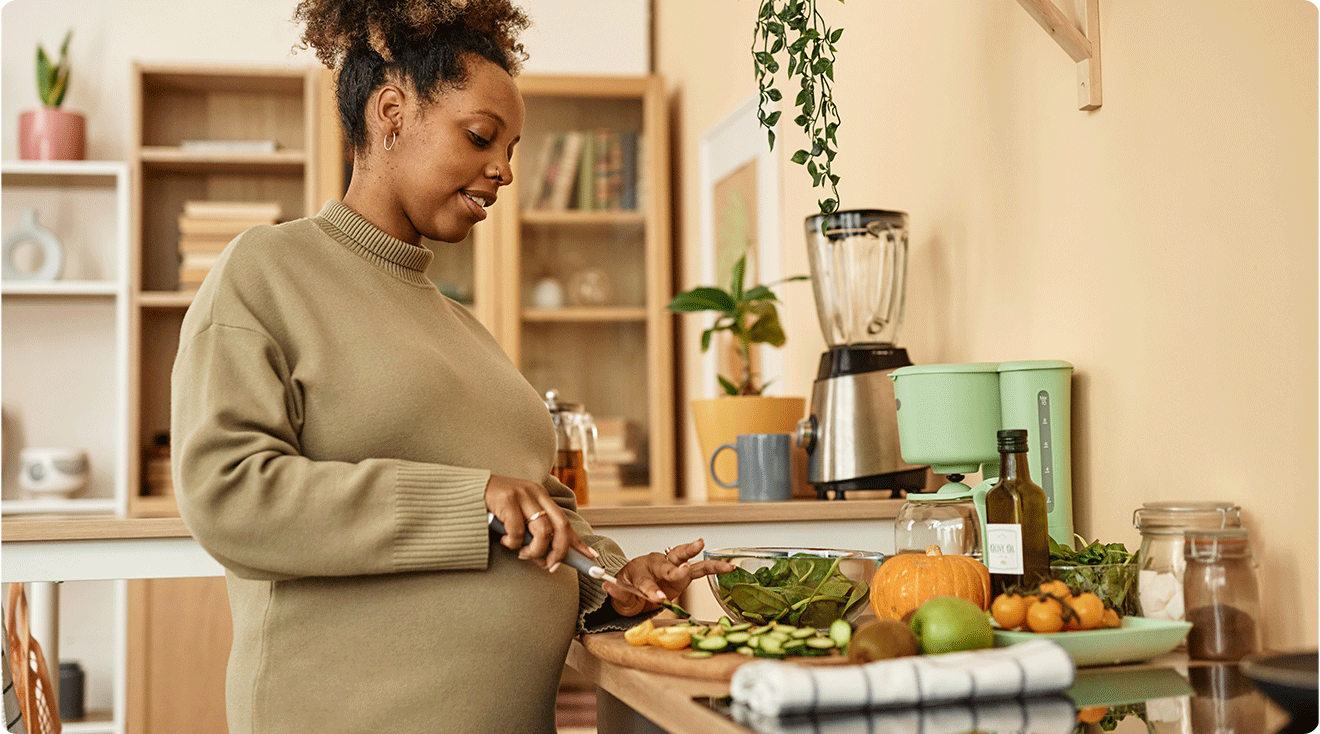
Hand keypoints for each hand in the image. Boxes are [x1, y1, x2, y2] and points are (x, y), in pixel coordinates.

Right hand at [486, 475, 596, 571]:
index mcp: (541, 496)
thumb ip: (531, 534)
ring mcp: (522, 495)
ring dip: (534, 550)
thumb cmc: (491, 508)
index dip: (578, 541)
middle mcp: (535, 493)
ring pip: (542, 531)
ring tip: (522, 553)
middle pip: (560, 526)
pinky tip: (503, 541)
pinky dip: (513, 544)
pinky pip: (518, 532)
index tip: (590, 557)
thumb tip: (546, 560)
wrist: (464, 491)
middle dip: (559, 550)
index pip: (565, 521)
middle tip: (550, 566)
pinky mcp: (507, 499)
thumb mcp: (516, 519)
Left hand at [605, 538, 735, 616]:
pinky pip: (699, 569)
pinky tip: (727, 566)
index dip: (651, 590)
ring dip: (692, 552)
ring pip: (683, 558)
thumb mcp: (619, 597)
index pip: (644, 580)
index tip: (658, 598)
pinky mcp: (684, 574)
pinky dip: (713, 567)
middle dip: (673, 569)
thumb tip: (607, 584)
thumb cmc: (628, 590)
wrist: (636, 592)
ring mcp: (671, 567)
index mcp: (637, 570)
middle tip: (681, 570)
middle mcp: (655, 564)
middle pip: (664, 564)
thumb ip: (617, 592)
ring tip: (702, 544)